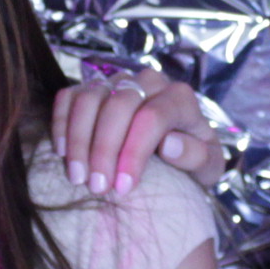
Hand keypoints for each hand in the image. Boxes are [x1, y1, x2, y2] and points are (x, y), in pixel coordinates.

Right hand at [51, 66, 226, 193]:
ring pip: (90, 99)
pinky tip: (62, 154)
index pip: (152, 117)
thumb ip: (198, 157)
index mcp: (180, 97)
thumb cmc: (191, 160)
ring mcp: (118, 81)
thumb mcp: (207, 167)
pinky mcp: (92, 87)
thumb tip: (170, 144)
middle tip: (97, 187)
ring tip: (78, 177)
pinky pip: (69, 96)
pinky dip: (62, 123)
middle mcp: (149, 82)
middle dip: (104, 149)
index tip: (122, 187)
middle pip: (118, 105)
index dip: (134, 152)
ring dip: (79, 140)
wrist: (174, 149)